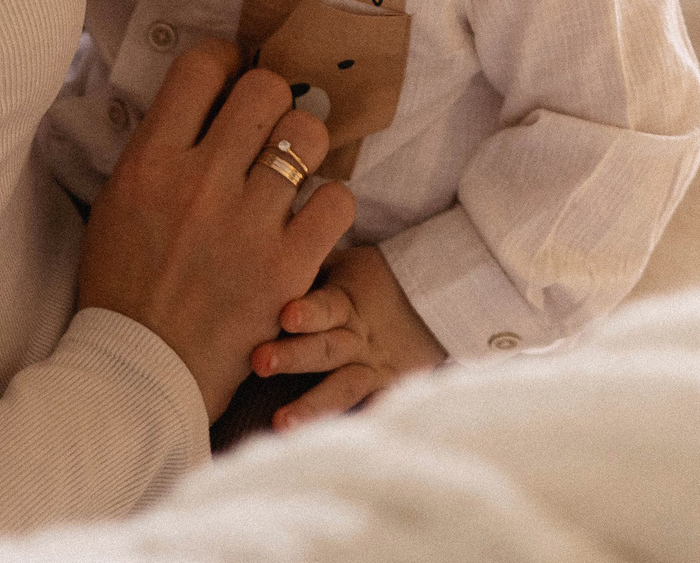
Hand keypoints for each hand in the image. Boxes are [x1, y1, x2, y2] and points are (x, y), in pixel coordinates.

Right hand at [78, 40, 356, 419]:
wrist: (139, 372)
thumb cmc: (123, 287)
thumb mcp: (116, 203)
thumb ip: (157, 149)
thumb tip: (197, 97)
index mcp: (151, 161)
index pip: (201, 66)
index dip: (226, 60)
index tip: (231, 80)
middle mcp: (201, 181)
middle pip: (265, 88)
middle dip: (272, 99)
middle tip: (267, 127)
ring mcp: (248, 223)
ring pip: (308, 135)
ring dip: (306, 146)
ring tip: (294, 169)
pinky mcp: (287, 266)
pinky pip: (338, 199)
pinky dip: (331, 203)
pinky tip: (311, 218)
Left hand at [250, 242, 447, 428]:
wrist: (439, 300)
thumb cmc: (373, 280)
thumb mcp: (346, 265)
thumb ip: (311, 267)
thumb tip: (261, 250)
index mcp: (345, 303)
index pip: (325, 306)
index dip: (308, 311)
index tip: (286, 315)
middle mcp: (357, 339)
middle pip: (325, 348)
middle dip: (293, 356)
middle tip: (260, 362)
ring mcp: (373, 369)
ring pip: (342, 388)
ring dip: (312, 406)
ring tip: (281, 424)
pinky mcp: (387, 392)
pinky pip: (371, 411)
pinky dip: (355, 427)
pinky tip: (331, 449)